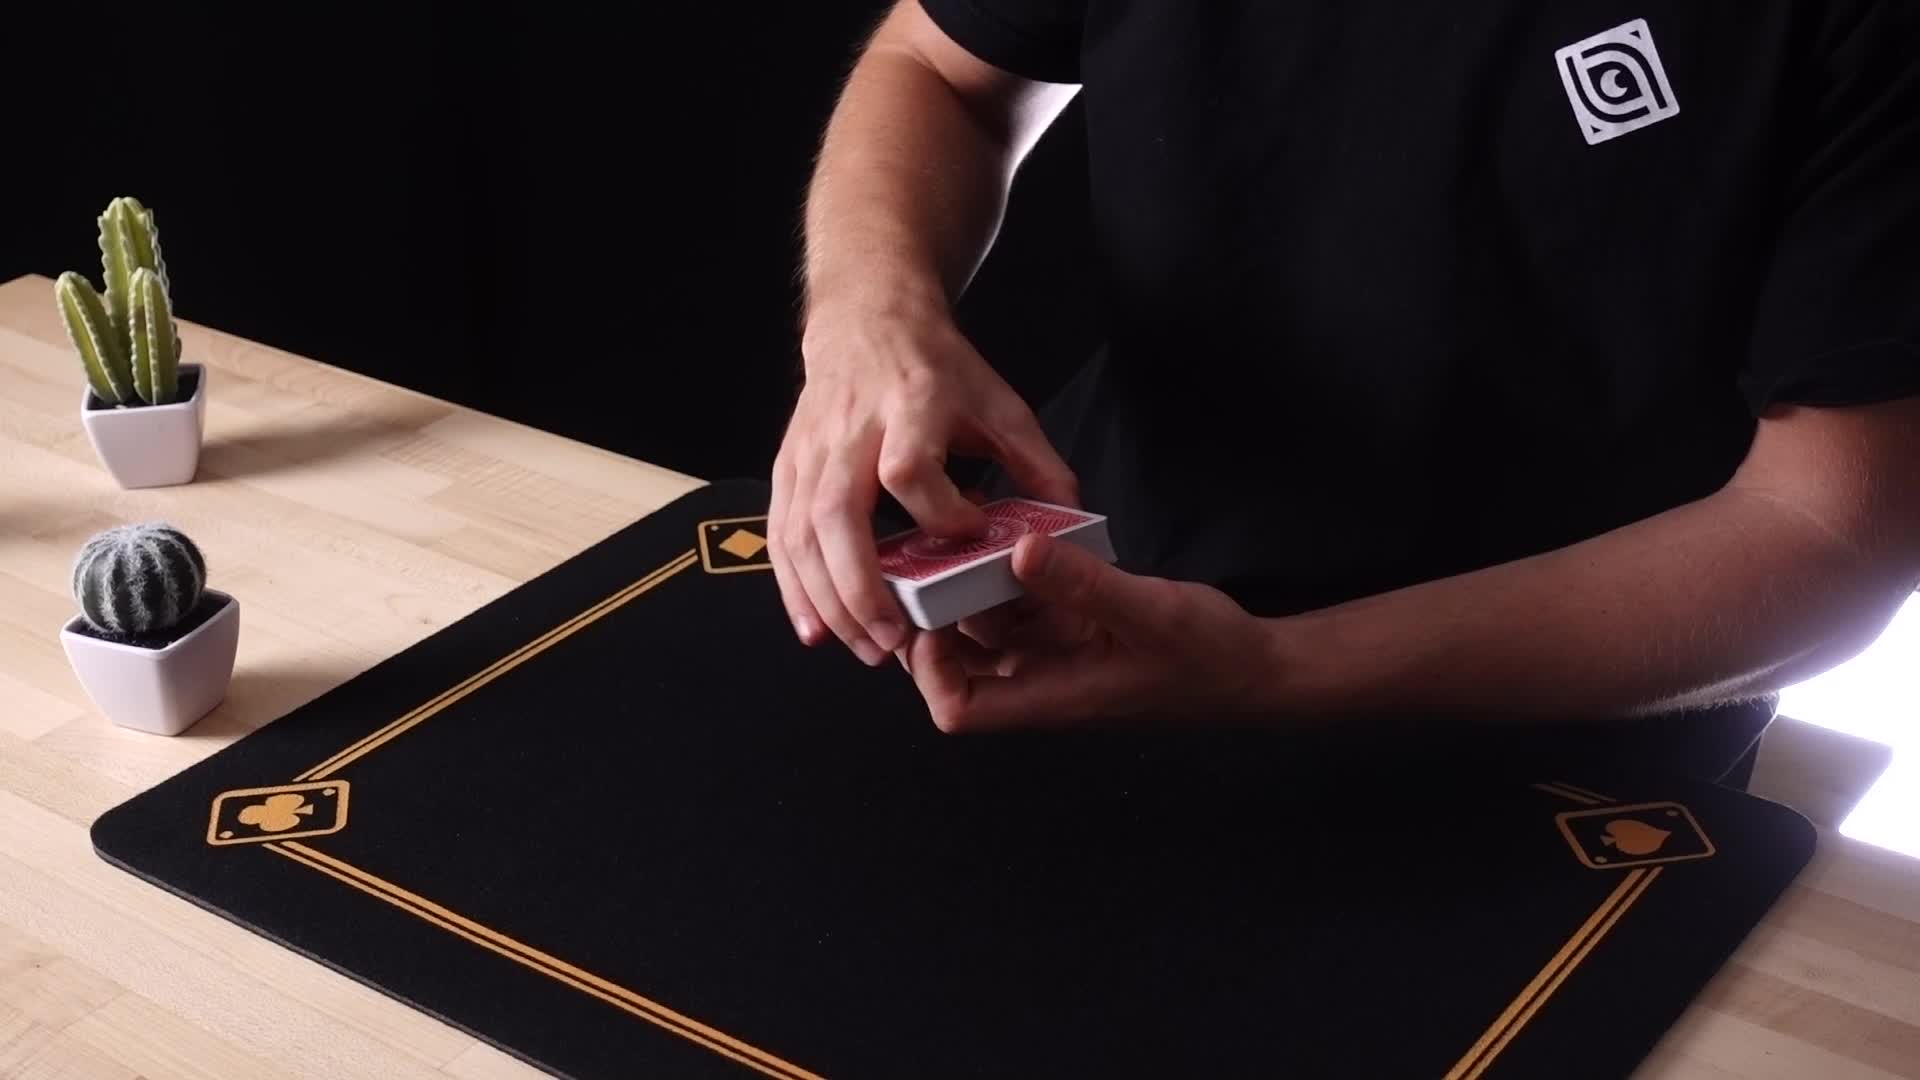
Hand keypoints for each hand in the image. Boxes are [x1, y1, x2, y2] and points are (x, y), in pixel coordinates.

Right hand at [770, 297, 1078, 665]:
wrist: (869, 321)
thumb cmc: (938, 369)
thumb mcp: (1000, 404)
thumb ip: (1038, 465)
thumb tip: (1069, 526)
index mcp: (910, 406)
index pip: (910, 470)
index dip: (939, 514)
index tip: (970, 538)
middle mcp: (851, 431)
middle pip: (839, 511)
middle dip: (861, 584)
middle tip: (893, 639)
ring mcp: (812, 451)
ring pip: (802, 531)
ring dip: (828, 598)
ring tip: (865, 647)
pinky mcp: (789, 467)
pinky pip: (781, 534)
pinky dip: (793, 586)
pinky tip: (814, 629)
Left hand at [899, 532, 1283, 731]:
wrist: (1257, 669)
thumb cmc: (1209, 657)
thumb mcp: (1148, 613)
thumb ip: (1084, 584)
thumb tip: (1019, 549)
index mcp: (1053, 696)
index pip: (959, 710)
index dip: (930, 670)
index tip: (933, 612)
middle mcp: (1044, 680)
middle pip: (960, 668)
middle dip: (940, 618)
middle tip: (935, 558)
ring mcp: (1058, 656)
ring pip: (989, 630)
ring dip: (975, 589)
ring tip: (974, 535)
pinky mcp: (1077, 630)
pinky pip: (1027, 606)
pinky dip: (1016, 576)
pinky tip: (1023, 535)